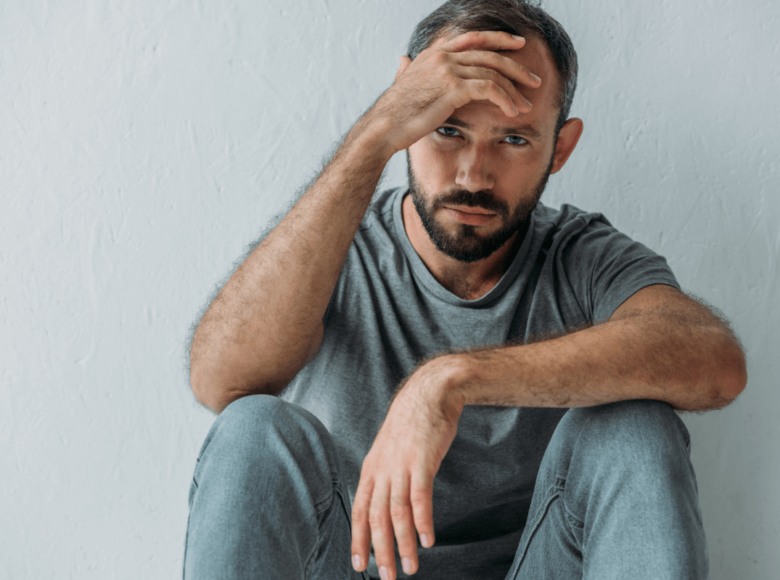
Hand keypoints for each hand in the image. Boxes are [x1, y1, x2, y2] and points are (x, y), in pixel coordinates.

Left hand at [350, 356, 466, 578]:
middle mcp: (381, 469)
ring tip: (409, 567)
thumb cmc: (412, 424)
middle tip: (386, 578)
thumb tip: (386, 502)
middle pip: (376, 517)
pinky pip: (420, 496)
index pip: (359, 511)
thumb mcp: (389, 450)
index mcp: (371, 468)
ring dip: (403, 543)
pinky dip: (422, 520)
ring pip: (397, 512)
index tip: (359, 565)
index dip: (358, 539)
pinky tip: (427, 540)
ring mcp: (401, 465)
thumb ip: (386, 475)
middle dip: (380, 551)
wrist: (430, 393)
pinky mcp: (422, 460)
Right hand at [368, 30, 541, 153]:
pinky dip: (504, 100)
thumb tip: (403, 61)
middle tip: (534, 81)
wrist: (384, 126)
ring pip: (493, 73)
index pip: (474, 38)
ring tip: (526, 105)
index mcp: (434, 53)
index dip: (498, 39)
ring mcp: (448, 69)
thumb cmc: (393, 112)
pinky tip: (512, 112)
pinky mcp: (453, 88)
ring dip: (514, 90)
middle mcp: (443, 56)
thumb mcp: (402, 83)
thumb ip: (407, 70)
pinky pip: (489, 89)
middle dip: (516, 67)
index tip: (517, 44)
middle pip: (490, 54)